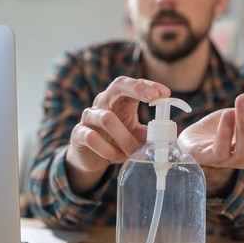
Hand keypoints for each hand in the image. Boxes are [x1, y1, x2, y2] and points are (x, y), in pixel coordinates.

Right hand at [66, 76, 169, 192]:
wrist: (89, 158)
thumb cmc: (115, 141)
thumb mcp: (133, 135)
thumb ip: (147, 132)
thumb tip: (163, 135)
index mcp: (119, 100)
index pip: (132, 84)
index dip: (148, 85)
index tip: (165, 93)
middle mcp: (103, 103)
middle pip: (117, 86)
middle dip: (136, 89)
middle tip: (153, 98)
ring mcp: (89, 117)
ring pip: (106, 118)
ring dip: (125, 137)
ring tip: (134, 151)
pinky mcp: (78, 133)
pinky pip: (92, 138)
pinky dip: (108, 150)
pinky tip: (117, 157)